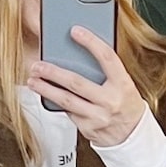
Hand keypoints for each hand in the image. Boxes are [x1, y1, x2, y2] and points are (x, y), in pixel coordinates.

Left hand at [27, 27, 143, 146]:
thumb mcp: (124, 85)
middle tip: (38, 64)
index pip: (107, 58)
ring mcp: (98, 117)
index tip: (75, 31)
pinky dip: (56, 102)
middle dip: (54, 72)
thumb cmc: (126, 104)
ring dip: (46, 89)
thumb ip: (107, 72)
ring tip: (33, 80)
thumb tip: (80, 53)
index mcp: (123, 85)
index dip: (91, 42)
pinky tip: (46, 94)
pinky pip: (68, 112)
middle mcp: (110, 101)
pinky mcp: (88, 128)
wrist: (132, 136)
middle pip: (77, 82)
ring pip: (66, 100)